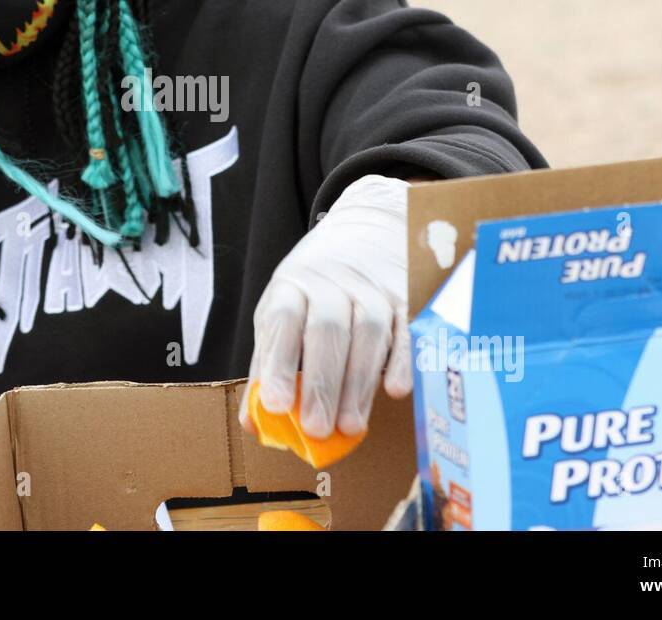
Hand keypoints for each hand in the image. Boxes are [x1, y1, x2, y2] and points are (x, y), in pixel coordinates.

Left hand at [240, 174, 412, 440]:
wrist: (363, 231)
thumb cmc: (313, 289)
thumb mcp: (281, 312)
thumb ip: (269, 365)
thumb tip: (254, 424)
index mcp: (292, 286)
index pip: (283, 322)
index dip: (279, 364)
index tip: (276, 405)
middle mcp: (331, 281)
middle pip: (328, 331)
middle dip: (323, 383)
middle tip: (317, 429)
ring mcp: (372, 286)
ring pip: (369, 332)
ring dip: (359, 383)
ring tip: (350, 427)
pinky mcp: (405, 295)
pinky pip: (406, 327)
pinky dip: (403, 360)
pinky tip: (395, 391)